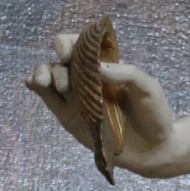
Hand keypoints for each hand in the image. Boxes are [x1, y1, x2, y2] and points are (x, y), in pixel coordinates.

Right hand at [26, 34, 178, 176]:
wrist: (151, 148)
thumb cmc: (153, 113)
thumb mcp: (148, 88)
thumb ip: (127, 74)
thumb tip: (98, 67)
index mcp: (109, 64)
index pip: (85, 43)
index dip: (74, 42)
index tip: (72, 53)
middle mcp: (89, 76)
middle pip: (63, 56)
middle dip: (60, 60)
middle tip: (69, 81)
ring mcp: (76, 94)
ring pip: (50, 73)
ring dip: (44, 72)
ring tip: (52, 85)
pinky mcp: (67, 113)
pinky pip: (46, 95)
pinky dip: (36, 85)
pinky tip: (35, 83)